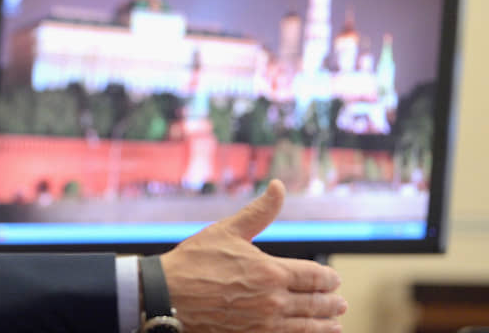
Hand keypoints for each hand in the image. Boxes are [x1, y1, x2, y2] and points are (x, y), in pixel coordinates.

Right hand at [159, 180, 346, 331]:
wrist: (167, 296)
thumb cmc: (194, 262)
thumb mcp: (227, 231)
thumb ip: (259, 212)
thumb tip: (278, 186)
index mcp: (270, 271)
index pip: (314, 277)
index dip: (328, 279)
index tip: (334, 279)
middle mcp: (273, 301)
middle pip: (315, 303)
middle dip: (330, 302)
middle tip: (340, 302)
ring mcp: (263, 325)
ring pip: (307, 327)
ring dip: (325, 324)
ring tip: (335, 322)